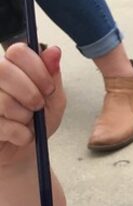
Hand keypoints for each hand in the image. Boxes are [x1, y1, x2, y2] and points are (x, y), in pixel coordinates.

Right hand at [0, 42, 64, 166]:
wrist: (22, 155)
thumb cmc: (36, 124)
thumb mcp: (53, 100)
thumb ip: (52, 76)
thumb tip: (54, 50)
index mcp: (10, 66)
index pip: (18, 51)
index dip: (37, 69)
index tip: (48, 88)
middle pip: (4, 70)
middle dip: (30, 93)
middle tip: (37, 107)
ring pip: (3, 101)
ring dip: (24, 117)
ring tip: (25, 123)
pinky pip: (1, 124)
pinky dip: (19, 134)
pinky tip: (19, 136)